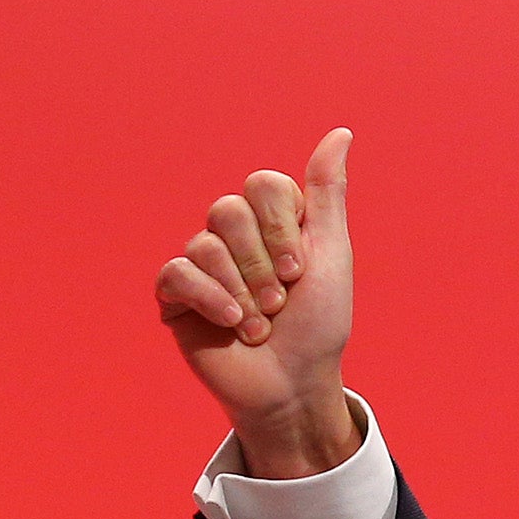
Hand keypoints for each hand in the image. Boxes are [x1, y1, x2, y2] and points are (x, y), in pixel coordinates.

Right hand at [156, 128, 358, 477]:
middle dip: (263, 265)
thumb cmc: (319, 326)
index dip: (282, 228)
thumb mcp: (332, 255)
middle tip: (281, 302)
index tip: (301, 270)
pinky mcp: (176, 294)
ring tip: (261, 324)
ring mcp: (202, 263)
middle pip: (230, 211)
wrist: (295, 385)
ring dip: (243, 291)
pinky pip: (177, 273)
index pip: (264, 185)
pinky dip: (211, 299)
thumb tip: (341, 133)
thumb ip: (327, 194)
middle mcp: (234, 236)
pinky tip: (231, 325)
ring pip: (205, 243)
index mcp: (271, 222)